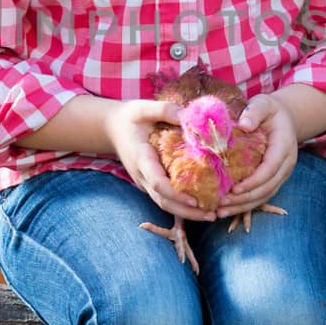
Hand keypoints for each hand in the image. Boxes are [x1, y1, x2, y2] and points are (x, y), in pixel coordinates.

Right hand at [104, 99, 217, 221]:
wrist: (112, 128)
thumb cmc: (130, 118)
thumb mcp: (144, 108)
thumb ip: (165, 110)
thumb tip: (189, 117)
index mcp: (141, 158)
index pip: (157, 183)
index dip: (176, 194)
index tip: (195, 200)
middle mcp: (142, 176)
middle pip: (163, 202)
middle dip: (187, 212)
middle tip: (213, 215)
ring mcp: (145, 182)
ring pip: (165, 204)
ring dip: (187, 213)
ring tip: (213, 215)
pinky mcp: (151, 183)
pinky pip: (166, 198)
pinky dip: (183, 205)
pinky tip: (203, 204)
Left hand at [215, 93, 297, 219]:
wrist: (284, 118)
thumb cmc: (269, 110)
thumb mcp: (263, 104)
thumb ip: (254, 111)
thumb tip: (245, 125)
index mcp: (284, 147)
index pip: (270, 169)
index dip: (253, 182)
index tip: (234, 190)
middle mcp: (286, 165)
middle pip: (267, 188)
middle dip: (244, 199)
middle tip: (221, 204)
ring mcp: (281, 175)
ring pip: (264, 196)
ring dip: (243, 207)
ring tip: (220, 212)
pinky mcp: (273, 180)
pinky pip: (261, 196)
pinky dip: (245, 205)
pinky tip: (227, 209)